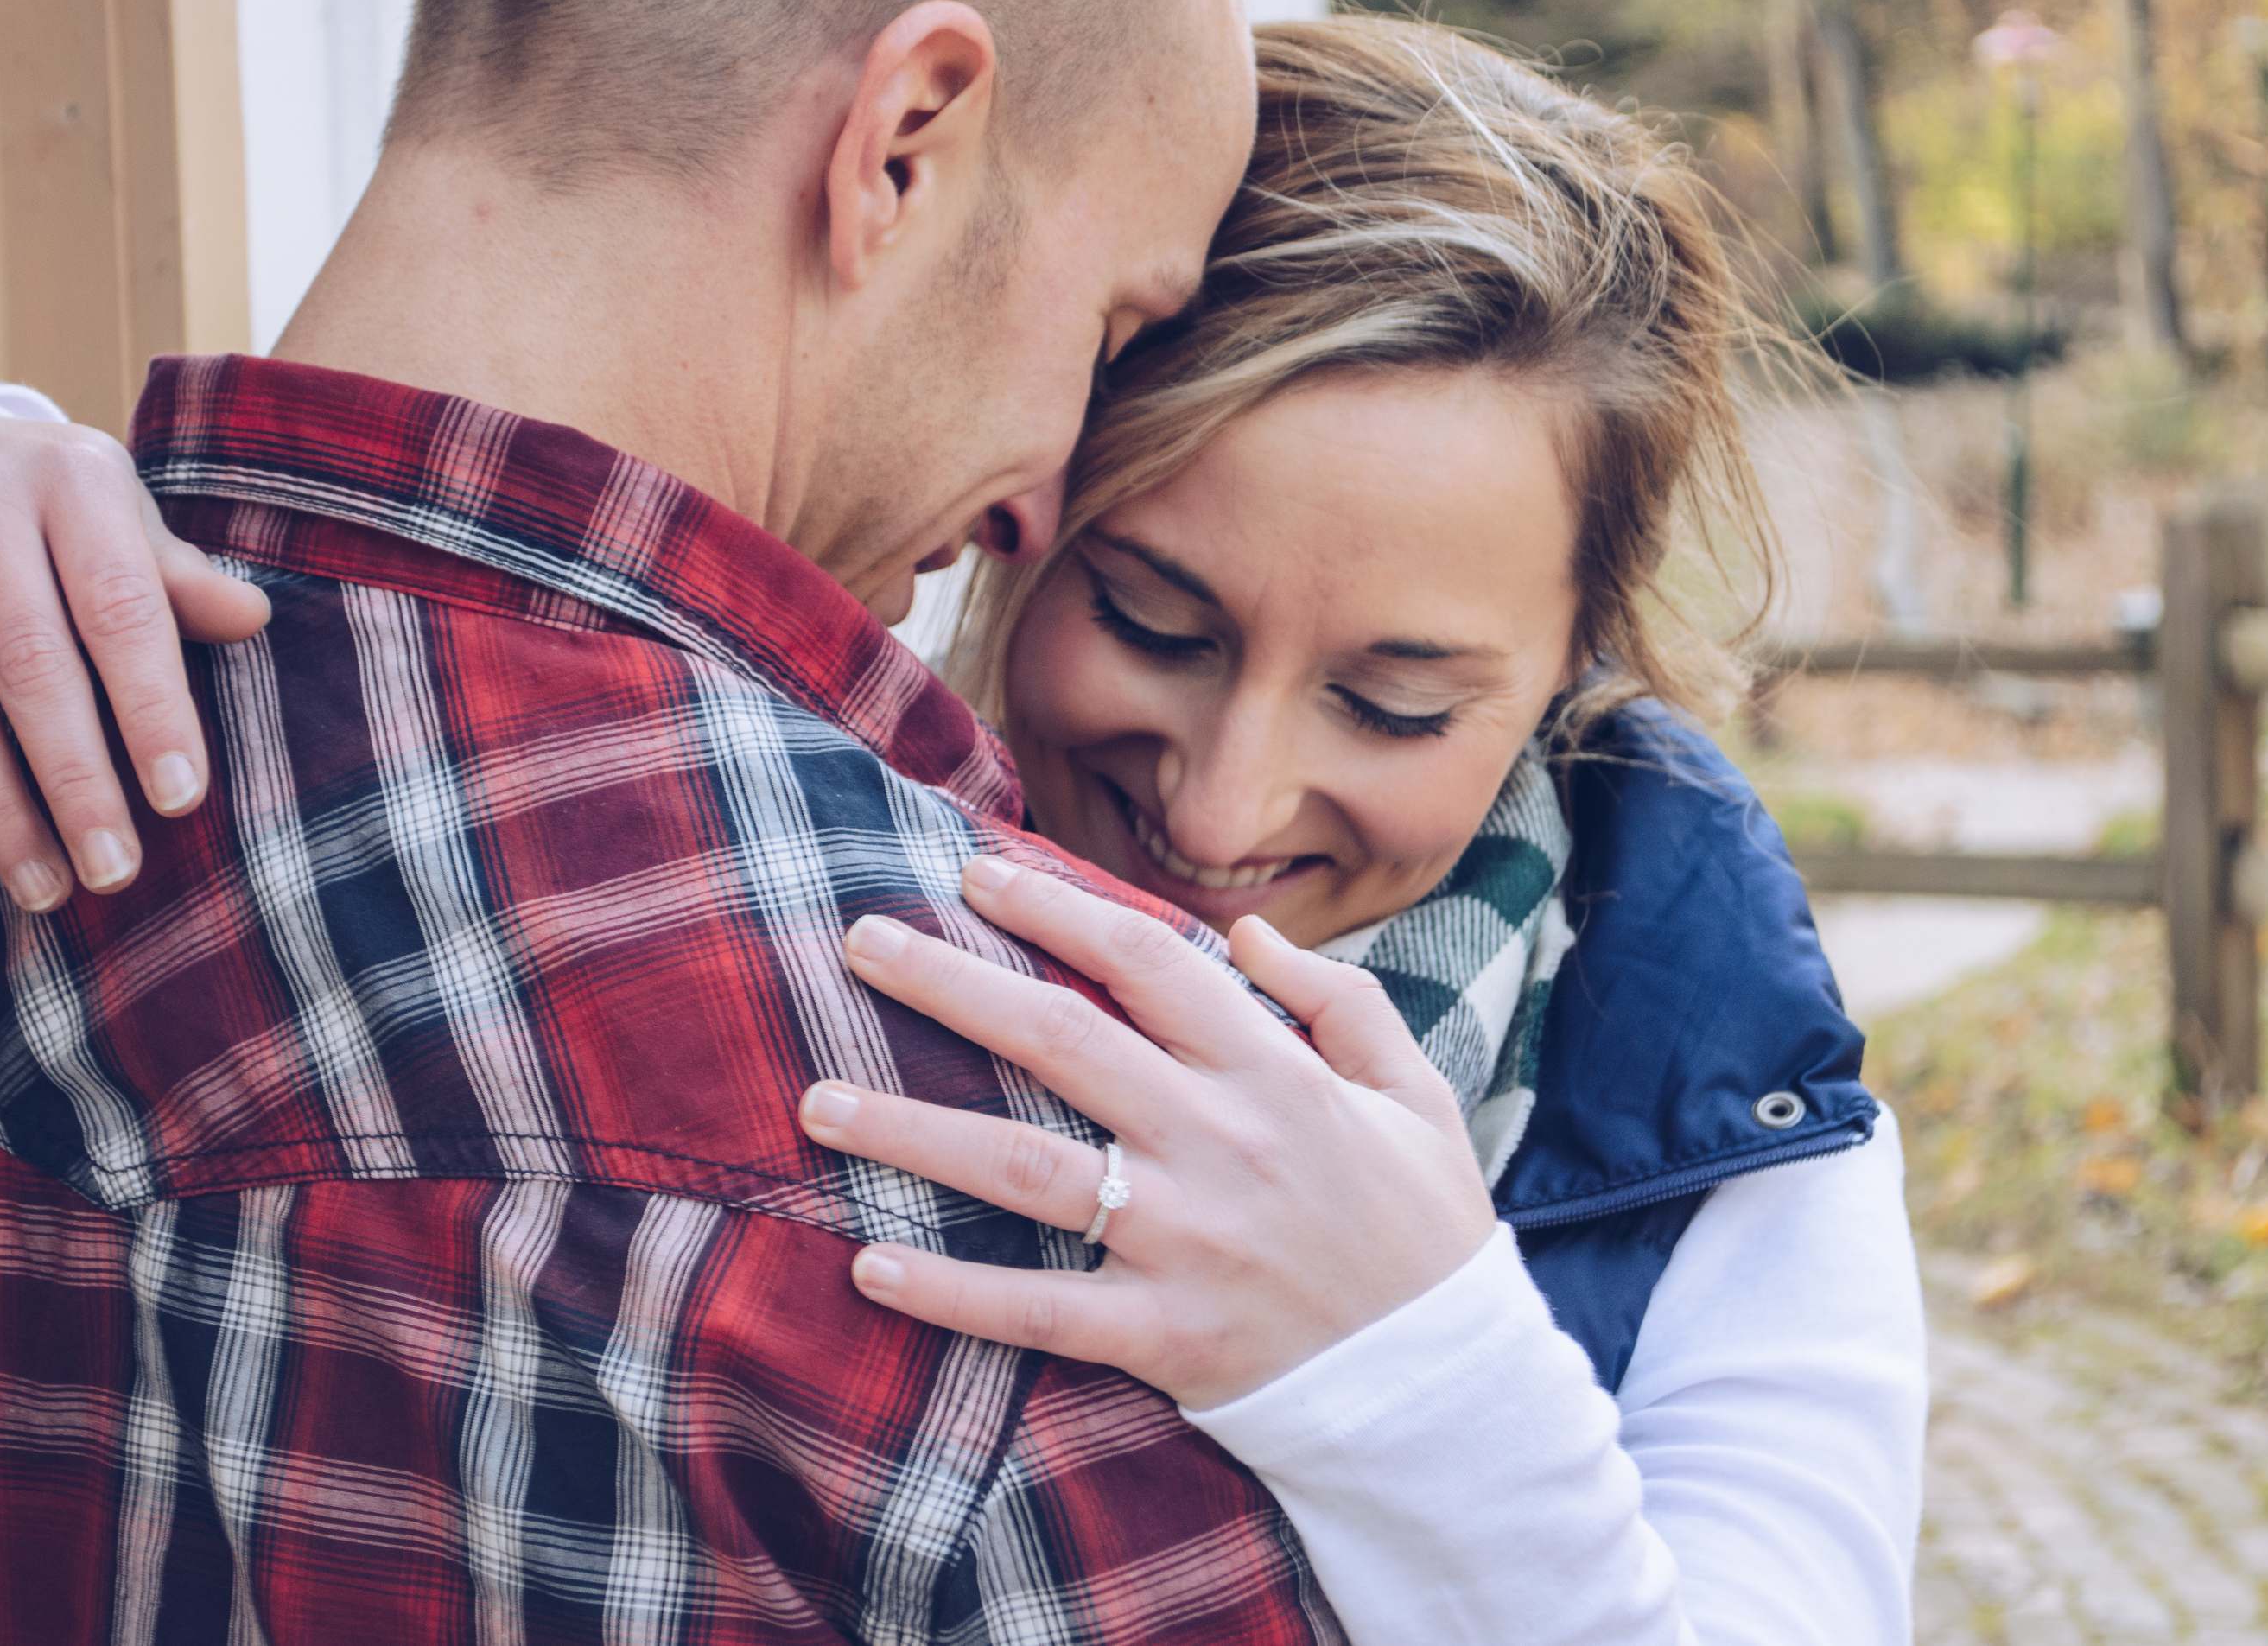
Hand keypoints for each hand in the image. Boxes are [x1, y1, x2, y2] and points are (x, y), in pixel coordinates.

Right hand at [0, 413, 269, 909]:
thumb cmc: (57, 509)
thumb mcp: (125, 519)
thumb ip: (180, 579)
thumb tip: (252, 618)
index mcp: (70, 480)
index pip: (121, 612)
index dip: (153, 710)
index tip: (182, 799)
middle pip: (30, 667)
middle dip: (76, 783)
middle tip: (114, 871)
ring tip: (45, 885)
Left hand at [799, 853, 1496, 1409]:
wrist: (1450, 1392)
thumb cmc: (1425, 1231)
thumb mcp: (1414, 1092)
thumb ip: (1337, 1001)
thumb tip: (1246, 936)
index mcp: (1274, 1075)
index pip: (1147, 962)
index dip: (1056, 909)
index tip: (977, 874)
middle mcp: (1217, 1144)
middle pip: (1060, 1042)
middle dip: (950, 984)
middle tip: (859, 940)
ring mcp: (1183, 1242)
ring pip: (1023, 1169)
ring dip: (912, 1131)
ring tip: (817, 1100)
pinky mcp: (1161, 1335)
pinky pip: (1036, 1311)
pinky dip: (951, 1292)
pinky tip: (870, 1266)